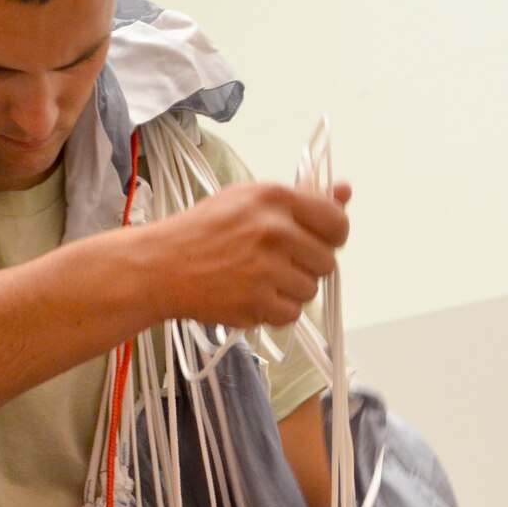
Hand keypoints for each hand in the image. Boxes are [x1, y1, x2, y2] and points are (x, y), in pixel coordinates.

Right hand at [144, 178, 350, 329]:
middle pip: (327, 261)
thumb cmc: (204, 231)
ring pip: (310, 290)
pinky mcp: (257, 302)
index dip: (332, 236)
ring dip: (291, 290)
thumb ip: (302, 199)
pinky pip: (291, 314)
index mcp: (275, 198)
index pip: (336, 222)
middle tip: (278, 263)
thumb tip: (346, 192)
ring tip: (260, 280)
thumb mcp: (249, 200)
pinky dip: (275, 311)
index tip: (318, 242)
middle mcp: (274, 231)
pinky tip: (253, 296)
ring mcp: (267, 269)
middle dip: (307, 266)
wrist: (161, 266)